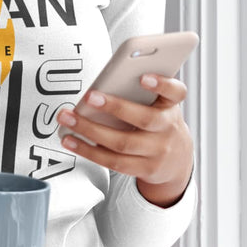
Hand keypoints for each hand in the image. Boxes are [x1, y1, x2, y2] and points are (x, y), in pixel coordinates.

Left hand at [57, 74, 193, 207]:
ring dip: (90, 130)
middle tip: (90, 97)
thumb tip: (104, 84)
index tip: (144, 77)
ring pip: (122, 143)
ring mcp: (157, 152)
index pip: (175, 92)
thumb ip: (139, 93)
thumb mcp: (158, 104)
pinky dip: (88, 151)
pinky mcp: (144, 169)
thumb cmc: (159, 122)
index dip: (162, 84)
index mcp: (170, 106)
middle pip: (144, 119)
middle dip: (115, 107)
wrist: (177, 160)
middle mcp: (168, 129)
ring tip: (69, 119)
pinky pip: (113, 161)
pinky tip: (72, 140)